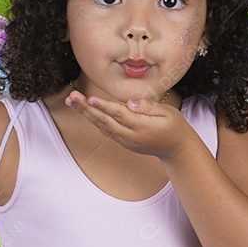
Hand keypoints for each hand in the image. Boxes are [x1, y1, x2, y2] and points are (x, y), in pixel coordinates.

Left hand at [65, 91, 190, 159]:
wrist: (176, 149)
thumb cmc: (174, 126)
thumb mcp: (167, 112)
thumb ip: (147, 107)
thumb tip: (129, 103)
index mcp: (142, 127)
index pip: (119, 115)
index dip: (104, 106)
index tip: (90, 98)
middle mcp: (130, 136)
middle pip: (105, 121)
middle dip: (86, 109)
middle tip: (72, 97)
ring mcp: (125, 141)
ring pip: (102, 126)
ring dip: (86, 114)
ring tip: (72, 101)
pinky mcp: (123, 142)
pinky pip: (106, 130)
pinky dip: (93, 120)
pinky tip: (84, 110)